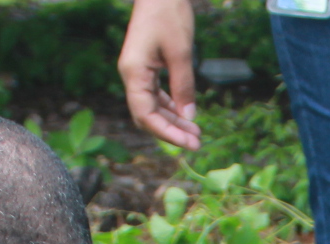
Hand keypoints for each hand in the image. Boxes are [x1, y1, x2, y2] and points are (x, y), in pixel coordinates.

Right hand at [119, 0, 203, 148]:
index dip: (167, 133)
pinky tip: (186, 113)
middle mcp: (131, 75)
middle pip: (147, 115)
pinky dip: (170, 106)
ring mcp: (137, 71)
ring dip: (173, 120)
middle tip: (197, 142)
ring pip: (152, 106)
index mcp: (134, 72)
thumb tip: (189, 116)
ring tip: (196, 131)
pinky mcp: (146, 67)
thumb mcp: (181, 52)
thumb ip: (184, 86)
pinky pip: (155, 94)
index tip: (190, 143)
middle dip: (171, 131)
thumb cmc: (168, 13)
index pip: (145, 115)